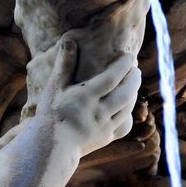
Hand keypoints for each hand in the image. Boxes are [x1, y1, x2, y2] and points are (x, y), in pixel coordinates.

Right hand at [39, 37, 139, 157]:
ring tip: (133, 83)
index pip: (111, 78)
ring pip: (127, 108)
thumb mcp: (54, 87)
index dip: (123, 66)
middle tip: (135, 69)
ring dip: (133, 93)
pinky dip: (129, 114)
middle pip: (125, 93)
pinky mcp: (106, 138)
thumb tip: (69, 39)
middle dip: (134, 79)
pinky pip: (124, 125)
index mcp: (85, 98)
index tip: (129, 56)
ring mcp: (104, 127)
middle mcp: (98, 112)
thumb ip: (64, 64)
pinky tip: (127, 107)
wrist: (50, 147)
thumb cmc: (51, 114)